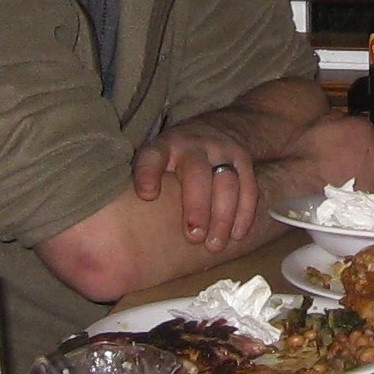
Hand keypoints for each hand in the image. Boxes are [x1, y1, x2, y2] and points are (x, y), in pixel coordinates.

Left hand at [132, 120, 253, 251]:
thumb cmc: (175, 159)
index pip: (152, 156)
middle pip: (196, 173)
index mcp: (164, 147)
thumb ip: (145, 184)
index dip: (148, 174)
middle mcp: (193, 146)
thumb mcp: (156, 162)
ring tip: (215, 245)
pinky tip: (236, 235)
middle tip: (194, 237)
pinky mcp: (243, 161)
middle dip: (197, 207)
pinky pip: (248, 187)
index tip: (147, 195)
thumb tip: (125, 230)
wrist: (215, 129)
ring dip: (222, 216)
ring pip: (226, 182)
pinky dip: (244, 213)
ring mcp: (221, 151)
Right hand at [271, 114, 373, 195]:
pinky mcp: (372, 189)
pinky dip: (361, 183)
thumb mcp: (319, 122)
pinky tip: (347, 186)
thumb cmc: (307, 149)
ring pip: (372, 165)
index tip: (343, 138)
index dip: (352, 132)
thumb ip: (338, 119)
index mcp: (363, 127)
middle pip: (371, 146)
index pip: (364, 126)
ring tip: (344, 174)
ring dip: (362, 167)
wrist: (301, 176)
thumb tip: (344, 121)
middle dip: (359, 150)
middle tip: (342, 157)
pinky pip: (369, 183)